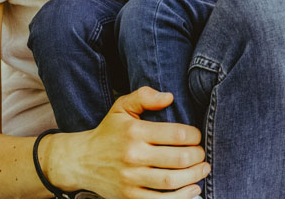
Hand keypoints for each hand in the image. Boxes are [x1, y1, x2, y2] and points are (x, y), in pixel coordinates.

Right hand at [45, 86, 208, 197]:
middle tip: (202, 154)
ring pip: (172, 180)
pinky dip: (181, 197)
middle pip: (178, 158)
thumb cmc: (108, 132)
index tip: (196, 136)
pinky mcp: (129, 197)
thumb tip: (169, 97)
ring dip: (194, 176)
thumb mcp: (121, 107)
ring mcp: (131, 179)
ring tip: (203, 169)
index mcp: (134, 132)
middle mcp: (133, 155)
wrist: (81, 161)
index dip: (194, 135)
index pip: (176, 133)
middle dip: (197, 156)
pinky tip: (193, 189)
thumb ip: (144, 96)